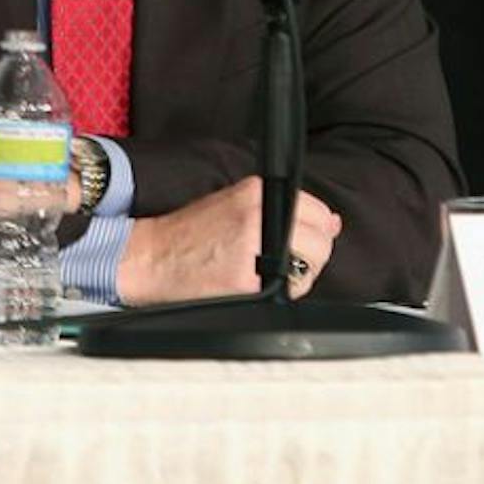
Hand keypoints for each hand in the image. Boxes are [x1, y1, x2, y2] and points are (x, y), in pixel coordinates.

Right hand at [117, 179, 343, 304]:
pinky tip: (259, 287)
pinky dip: (283, 292)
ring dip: (301, 276)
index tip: (302, 241)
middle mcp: (259, 213)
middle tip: (287, 264)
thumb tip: (332, 223)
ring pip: (310, 264)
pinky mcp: (246, 276)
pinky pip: (288, 288)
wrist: (151, 257)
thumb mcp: (236, 206)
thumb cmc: (191, 235)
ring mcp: (253, 244)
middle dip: (312, 257)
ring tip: (270, 276)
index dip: (315, 232)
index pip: (318, 210)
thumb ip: (285, 211)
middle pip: (321, 239)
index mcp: (257, 191)